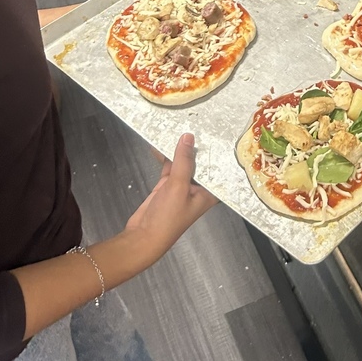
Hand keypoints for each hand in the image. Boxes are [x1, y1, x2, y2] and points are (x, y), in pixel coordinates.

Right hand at [124, 134, 218, 263]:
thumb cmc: (168, 218)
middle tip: (196, 124)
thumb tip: (188, 138)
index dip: (218, 152)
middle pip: (200, 163)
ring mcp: (182, 187)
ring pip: (183, 163)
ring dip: (178, 150)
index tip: (218, 132)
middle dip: (196, 147)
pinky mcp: (167, 186)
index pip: (218, 169)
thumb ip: (184, 161)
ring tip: (176, 129)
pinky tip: (159, 144)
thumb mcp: (178, 186)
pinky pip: (169, 166)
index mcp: (210, 193)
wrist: (143, 237)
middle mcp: (199, 189)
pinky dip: (165, 157)